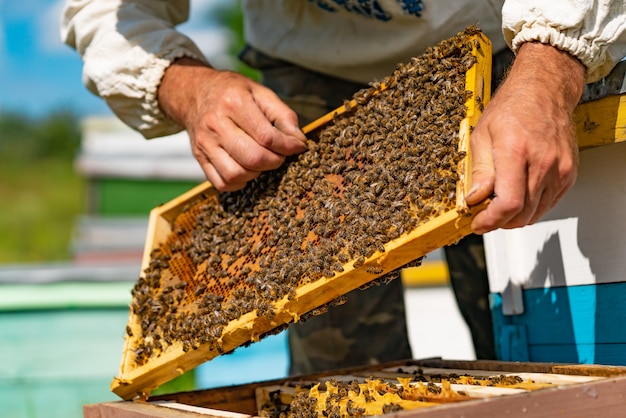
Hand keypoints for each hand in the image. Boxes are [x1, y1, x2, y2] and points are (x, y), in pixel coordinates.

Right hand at [158, 58, 306, 190]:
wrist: (195, 93)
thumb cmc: (232, 92)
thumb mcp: (261, 92)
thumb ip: (283, 115)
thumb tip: (298, 140)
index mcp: (233, 103)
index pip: (267, 137)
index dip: (288, 147)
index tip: (298, 147)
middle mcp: (215, 125)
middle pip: (252, 158)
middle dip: (275, 161)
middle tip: (280, 155)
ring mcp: (205, 144)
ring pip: (236, 174)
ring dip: (256, 174)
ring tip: (262, 161)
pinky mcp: (199, 158)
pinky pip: (222, 183)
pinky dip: (239, 182)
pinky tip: (246, 169)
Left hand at [466, 42, 584, 233]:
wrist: (545, 90)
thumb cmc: (512, 107)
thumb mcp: (481, 135)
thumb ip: (479, 171)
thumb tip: (474, 198)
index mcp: (516, 151)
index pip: (509, 203)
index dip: (491, 220)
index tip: (478, 224)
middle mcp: (543, 162)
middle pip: (522, 213)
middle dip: (499, 221)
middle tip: (484, 214)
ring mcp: (560, 169)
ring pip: (535, 213)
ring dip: (515, 217)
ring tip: (499, 204)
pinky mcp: (569, 173)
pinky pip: (549, 204)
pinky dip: (532, 208)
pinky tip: (518, 196)